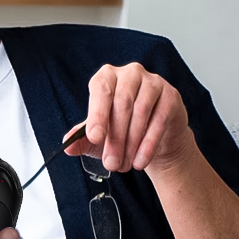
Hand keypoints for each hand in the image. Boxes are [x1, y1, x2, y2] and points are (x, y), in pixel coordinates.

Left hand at [63, 62, 193, 173]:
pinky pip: (159, 120)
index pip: (100, 90)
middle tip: (110, 163)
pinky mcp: (171, 96)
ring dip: (131, 143)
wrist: (156, 136)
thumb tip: (67, 146)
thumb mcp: (99, 135)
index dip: (97, 115)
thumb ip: (81, 139)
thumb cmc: (122, 129)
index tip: (94, 138)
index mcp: (107, 77)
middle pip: (122, 104)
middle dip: (115, 138)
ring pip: (140, 112)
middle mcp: (130, 74)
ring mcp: (153, 82)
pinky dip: (148, 144)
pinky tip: (140, 161)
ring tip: (123, 165)